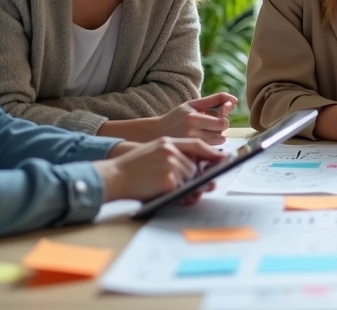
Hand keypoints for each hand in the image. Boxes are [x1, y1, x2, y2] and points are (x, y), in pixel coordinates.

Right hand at [95, 137, 224, 203]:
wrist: (113, 176)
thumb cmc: (132, 167)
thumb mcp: (153, 151)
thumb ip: (173, 153)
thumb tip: (195, 165)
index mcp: (168, 142)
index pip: (197, 145)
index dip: (211, 153)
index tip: (223, 158)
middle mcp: (171, 152)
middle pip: (194, 167)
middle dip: (191, 177)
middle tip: (182, 183)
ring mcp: (171, 166)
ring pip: (189, 179)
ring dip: (184, 186)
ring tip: (166, 187)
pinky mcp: (168, 182)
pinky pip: (182, 190)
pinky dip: (178, 194)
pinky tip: (165, 192)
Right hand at [153, 93, 238, 144]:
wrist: (154, 134)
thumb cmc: (176, 118)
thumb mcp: (192, 104)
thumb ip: (215, 100)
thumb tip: (235, 100)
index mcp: (193, 118)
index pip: (222, 123)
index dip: (221, 121)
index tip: (214, 120)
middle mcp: (191, 133)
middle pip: (222, 133)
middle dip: (219, 130)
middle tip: (207, 127)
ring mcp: (190, 147)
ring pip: (218, 143)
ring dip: (215, 139)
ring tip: (201, 135)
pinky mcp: (189, 156)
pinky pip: (210, 152)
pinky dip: (208, 148)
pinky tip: (198, 144)